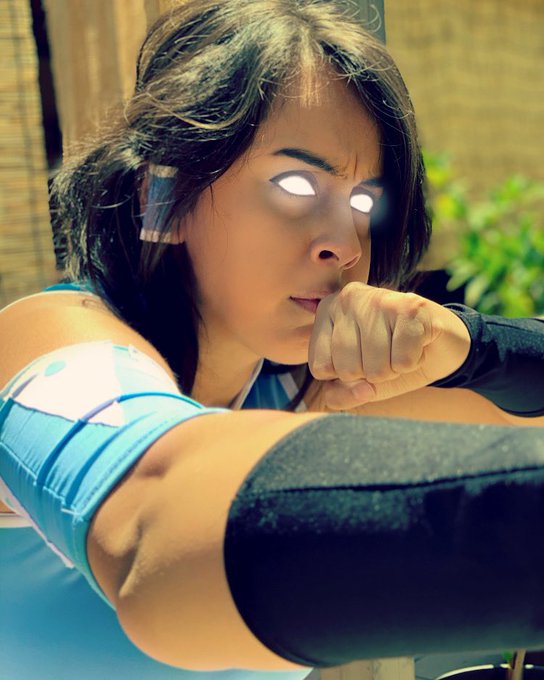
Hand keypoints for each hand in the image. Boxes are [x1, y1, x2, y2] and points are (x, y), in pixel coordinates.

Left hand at [308, 282, 470, 409]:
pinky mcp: (411, 306)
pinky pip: (403, 361)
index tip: (362, 359)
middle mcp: (348, 297)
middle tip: (386, 355)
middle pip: (347, 369)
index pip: (321, 368)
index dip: (346, 377)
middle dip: (371, 375)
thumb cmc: (390, 359)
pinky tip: (417, 344)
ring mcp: (380, 298)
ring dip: (394, 370)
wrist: (440, 345)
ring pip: (376, 368)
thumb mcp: (357, 382)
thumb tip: (362, 390)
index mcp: (327, 311)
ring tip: (401, 349)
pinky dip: (413, 363)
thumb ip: (340, 395)